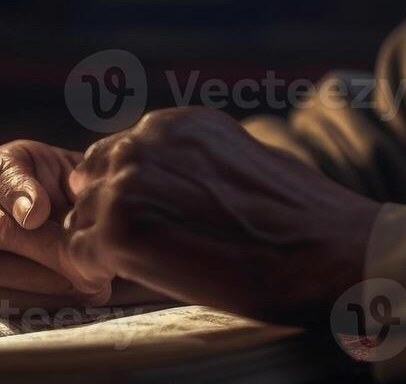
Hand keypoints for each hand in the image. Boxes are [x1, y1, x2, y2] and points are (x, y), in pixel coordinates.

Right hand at [0, 139, 111, 311]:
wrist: (75, 215)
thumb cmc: (76, 189)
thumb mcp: (77, 173)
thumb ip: (62, 181)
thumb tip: (32, 214)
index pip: (4, 180)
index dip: (20, 196)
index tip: (40, 214)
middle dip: (44, 251)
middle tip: (80, 262)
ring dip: (44, 282)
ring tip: (85, 283)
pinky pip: (0, 299)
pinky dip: (39, 303)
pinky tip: (73, 297)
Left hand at [62, 107, 381, 323]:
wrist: (324, 250)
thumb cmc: (298, 216)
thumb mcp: (241, 159)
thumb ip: (192, 163)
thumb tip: (166, 188)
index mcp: (177, 124)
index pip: (121, 152)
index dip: (129, 190)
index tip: (148, 219)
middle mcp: (146, 141)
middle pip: (93, 177)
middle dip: (108, 211)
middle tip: (138, 247)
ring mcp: (129, 183)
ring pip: (83, 215)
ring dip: (102, 242)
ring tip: (137, 267)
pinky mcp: (119, 230)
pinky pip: (80, 253)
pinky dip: (96, 271)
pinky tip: (128, 280)